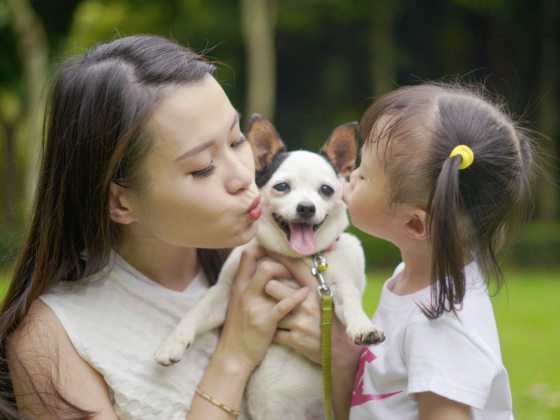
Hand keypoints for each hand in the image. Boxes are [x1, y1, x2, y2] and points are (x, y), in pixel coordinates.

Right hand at [215, 247, 309, 373]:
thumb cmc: (238, 327)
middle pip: (263, 265)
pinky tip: (305, 293)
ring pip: (271, 280)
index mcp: (239, 286)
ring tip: (301, 279)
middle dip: (282, 263)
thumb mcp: (238, 301)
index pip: (248, 256)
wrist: (233, 355)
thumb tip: (262, 266)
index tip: (277, 250)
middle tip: (293, 270)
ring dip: (289, 276)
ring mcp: (254, 307)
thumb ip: (248, 285)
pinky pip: (282, 305)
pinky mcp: (264, 322)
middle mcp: (244, 293)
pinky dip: (296, 297)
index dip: (264, 248)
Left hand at [265, 254, 359, 366]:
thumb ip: (311, 283)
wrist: (343, 353)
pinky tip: (279, 332)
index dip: (280, 257)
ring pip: (270, 310)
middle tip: (268, 293)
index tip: (268, 248)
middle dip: (268, 289)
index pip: (295, 267)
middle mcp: (307, 303)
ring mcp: (300, 322)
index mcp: (316, 290)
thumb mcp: (327, 298)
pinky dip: (274, 333)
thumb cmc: (334, 322)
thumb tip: (297, 263)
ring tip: (273, 315)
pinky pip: (274, 332)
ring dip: (270, 314)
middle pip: (271, 286)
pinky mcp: (295, 340)